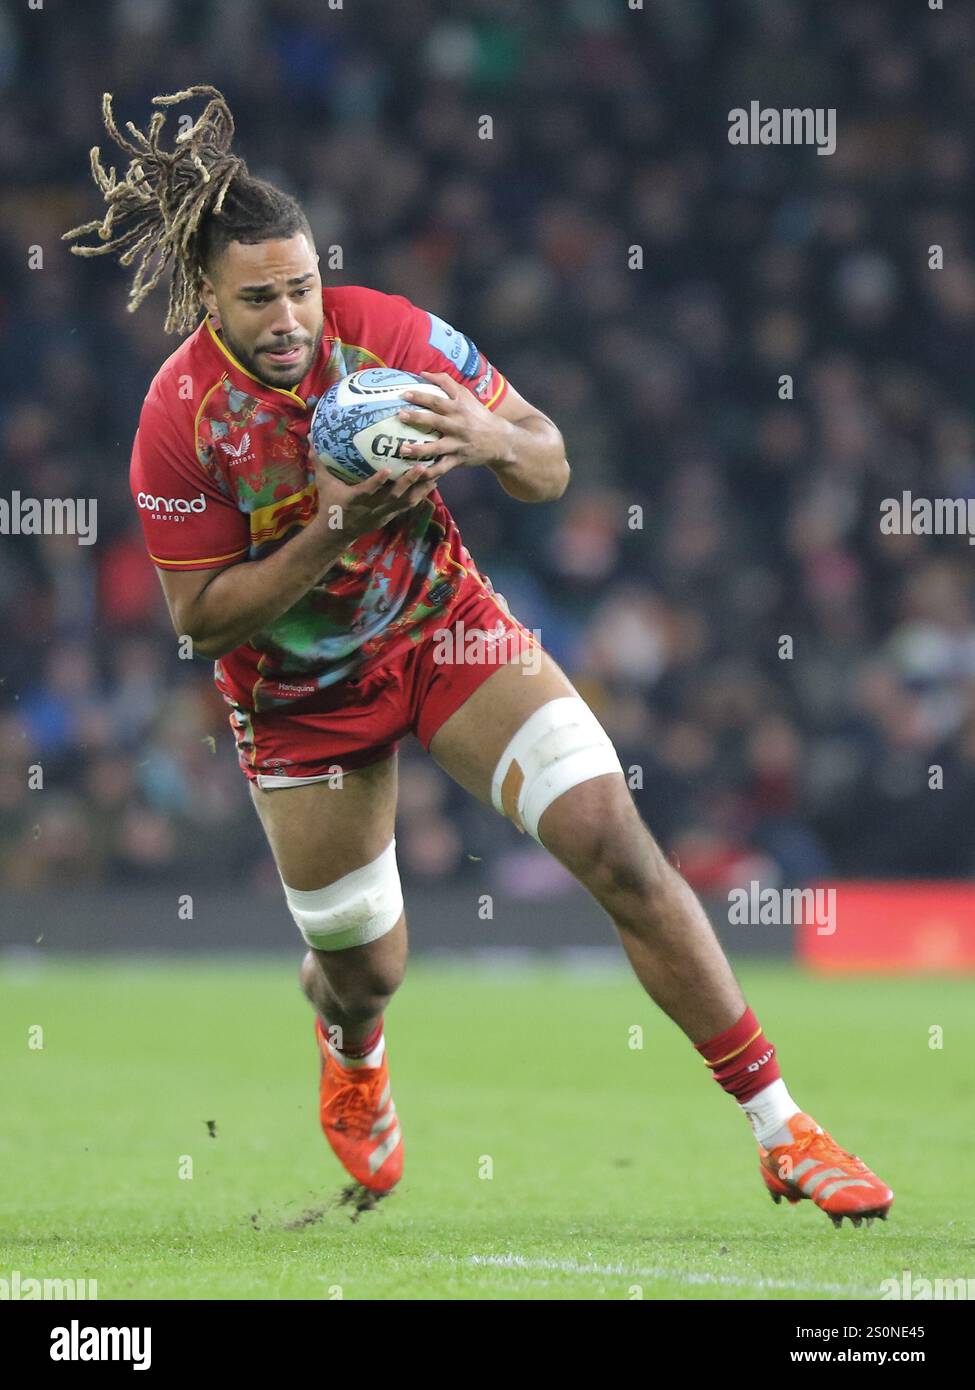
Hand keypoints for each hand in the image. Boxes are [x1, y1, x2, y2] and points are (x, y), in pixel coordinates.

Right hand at [310, 454, 439, 540]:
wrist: (337, 532)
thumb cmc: (330, 504)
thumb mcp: (323, 483)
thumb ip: (319, 461)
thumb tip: (310, 436)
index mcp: (355, 499)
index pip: (367, 491)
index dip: (377, 482)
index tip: (387, 470)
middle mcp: (372, 507)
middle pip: (394, 496)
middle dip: (409, 482)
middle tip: (422, 466)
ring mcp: (384, 512)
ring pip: (406, 501)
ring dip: (421, 488)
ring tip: (435, 472)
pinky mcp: (391, 515)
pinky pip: (409, 505)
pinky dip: (421, 494)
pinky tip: (432, 482)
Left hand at [394, 370, 514, 483]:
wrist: (500, 440)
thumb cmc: (478, 415)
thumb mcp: (466, 395)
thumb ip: (445, 382)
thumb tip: (423, 374)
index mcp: (458, 408)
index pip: (437, 400)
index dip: (420, 396)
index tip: (403, 394)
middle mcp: (458, 425)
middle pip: (435, 421)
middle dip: (417, 418)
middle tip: (400, 415)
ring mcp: (458, 444)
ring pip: (437, 447)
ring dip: (419, 449)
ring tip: (402, 449)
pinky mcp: (458, 459)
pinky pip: (442, 467)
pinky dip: (430, 472)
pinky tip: (416, 472)